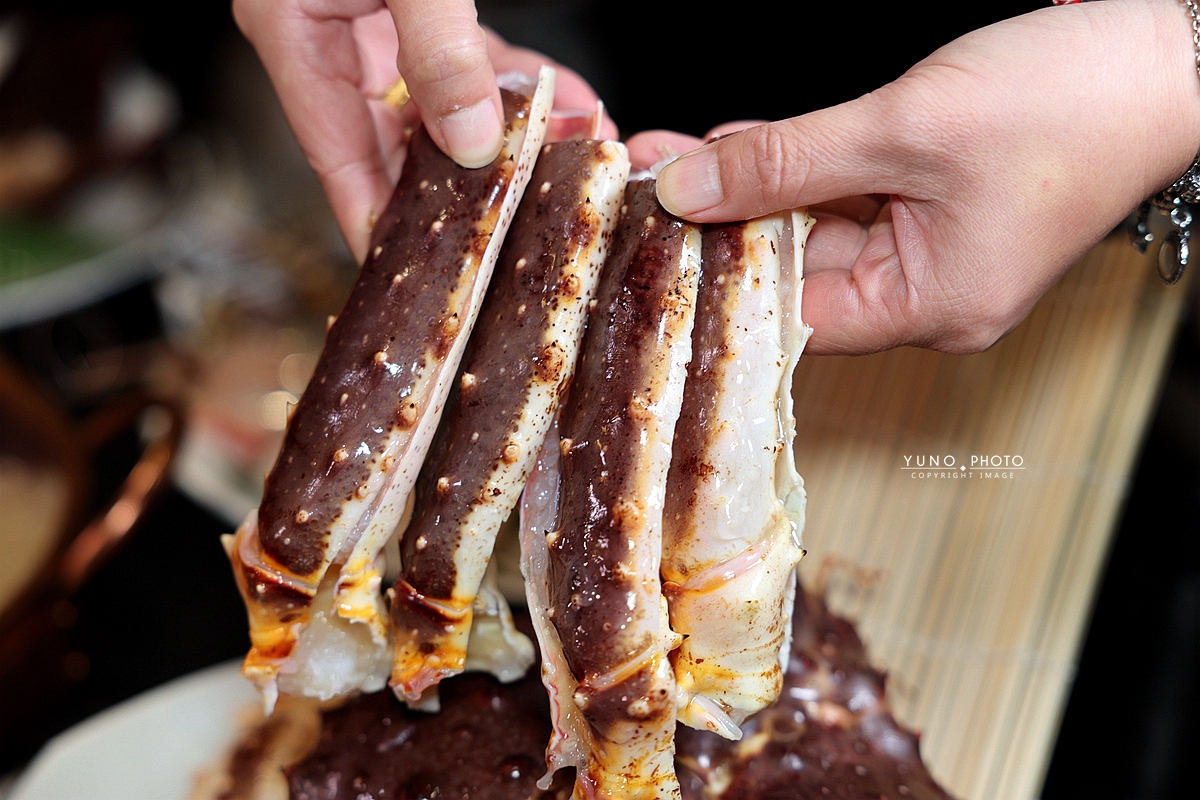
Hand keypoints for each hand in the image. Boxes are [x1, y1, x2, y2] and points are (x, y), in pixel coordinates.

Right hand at [233, 0, 615, 262]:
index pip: (338, 163)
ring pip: (440, 102)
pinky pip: (463, 55)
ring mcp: (369, 16)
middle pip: (396, 142)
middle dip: (466, 184)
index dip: (377, 227)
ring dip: (504, 133)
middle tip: (524, 222)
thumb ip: (437, 47)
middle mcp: (328, 34)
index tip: (416, 280)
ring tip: (567, 159)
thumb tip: (472, 139)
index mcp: (294, 35)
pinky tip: (560, 98)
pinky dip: (510, 79)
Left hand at [629, 0, 1199, 354]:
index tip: (652, 232)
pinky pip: (847, 193)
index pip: (792, 314)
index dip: (717, 271)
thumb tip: (687, 188)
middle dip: (722, 218)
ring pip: (814, 225)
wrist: (1176, 52)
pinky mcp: (934, 203)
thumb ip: (785, 162)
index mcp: (929, 309)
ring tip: (671, 155)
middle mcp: (925, 294)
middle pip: (795, 267)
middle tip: (649, 178)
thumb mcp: (904, 128)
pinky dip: (797, 167)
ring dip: (750, 185)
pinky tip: (733, 145)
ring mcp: (931, 248)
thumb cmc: (1074, 102)